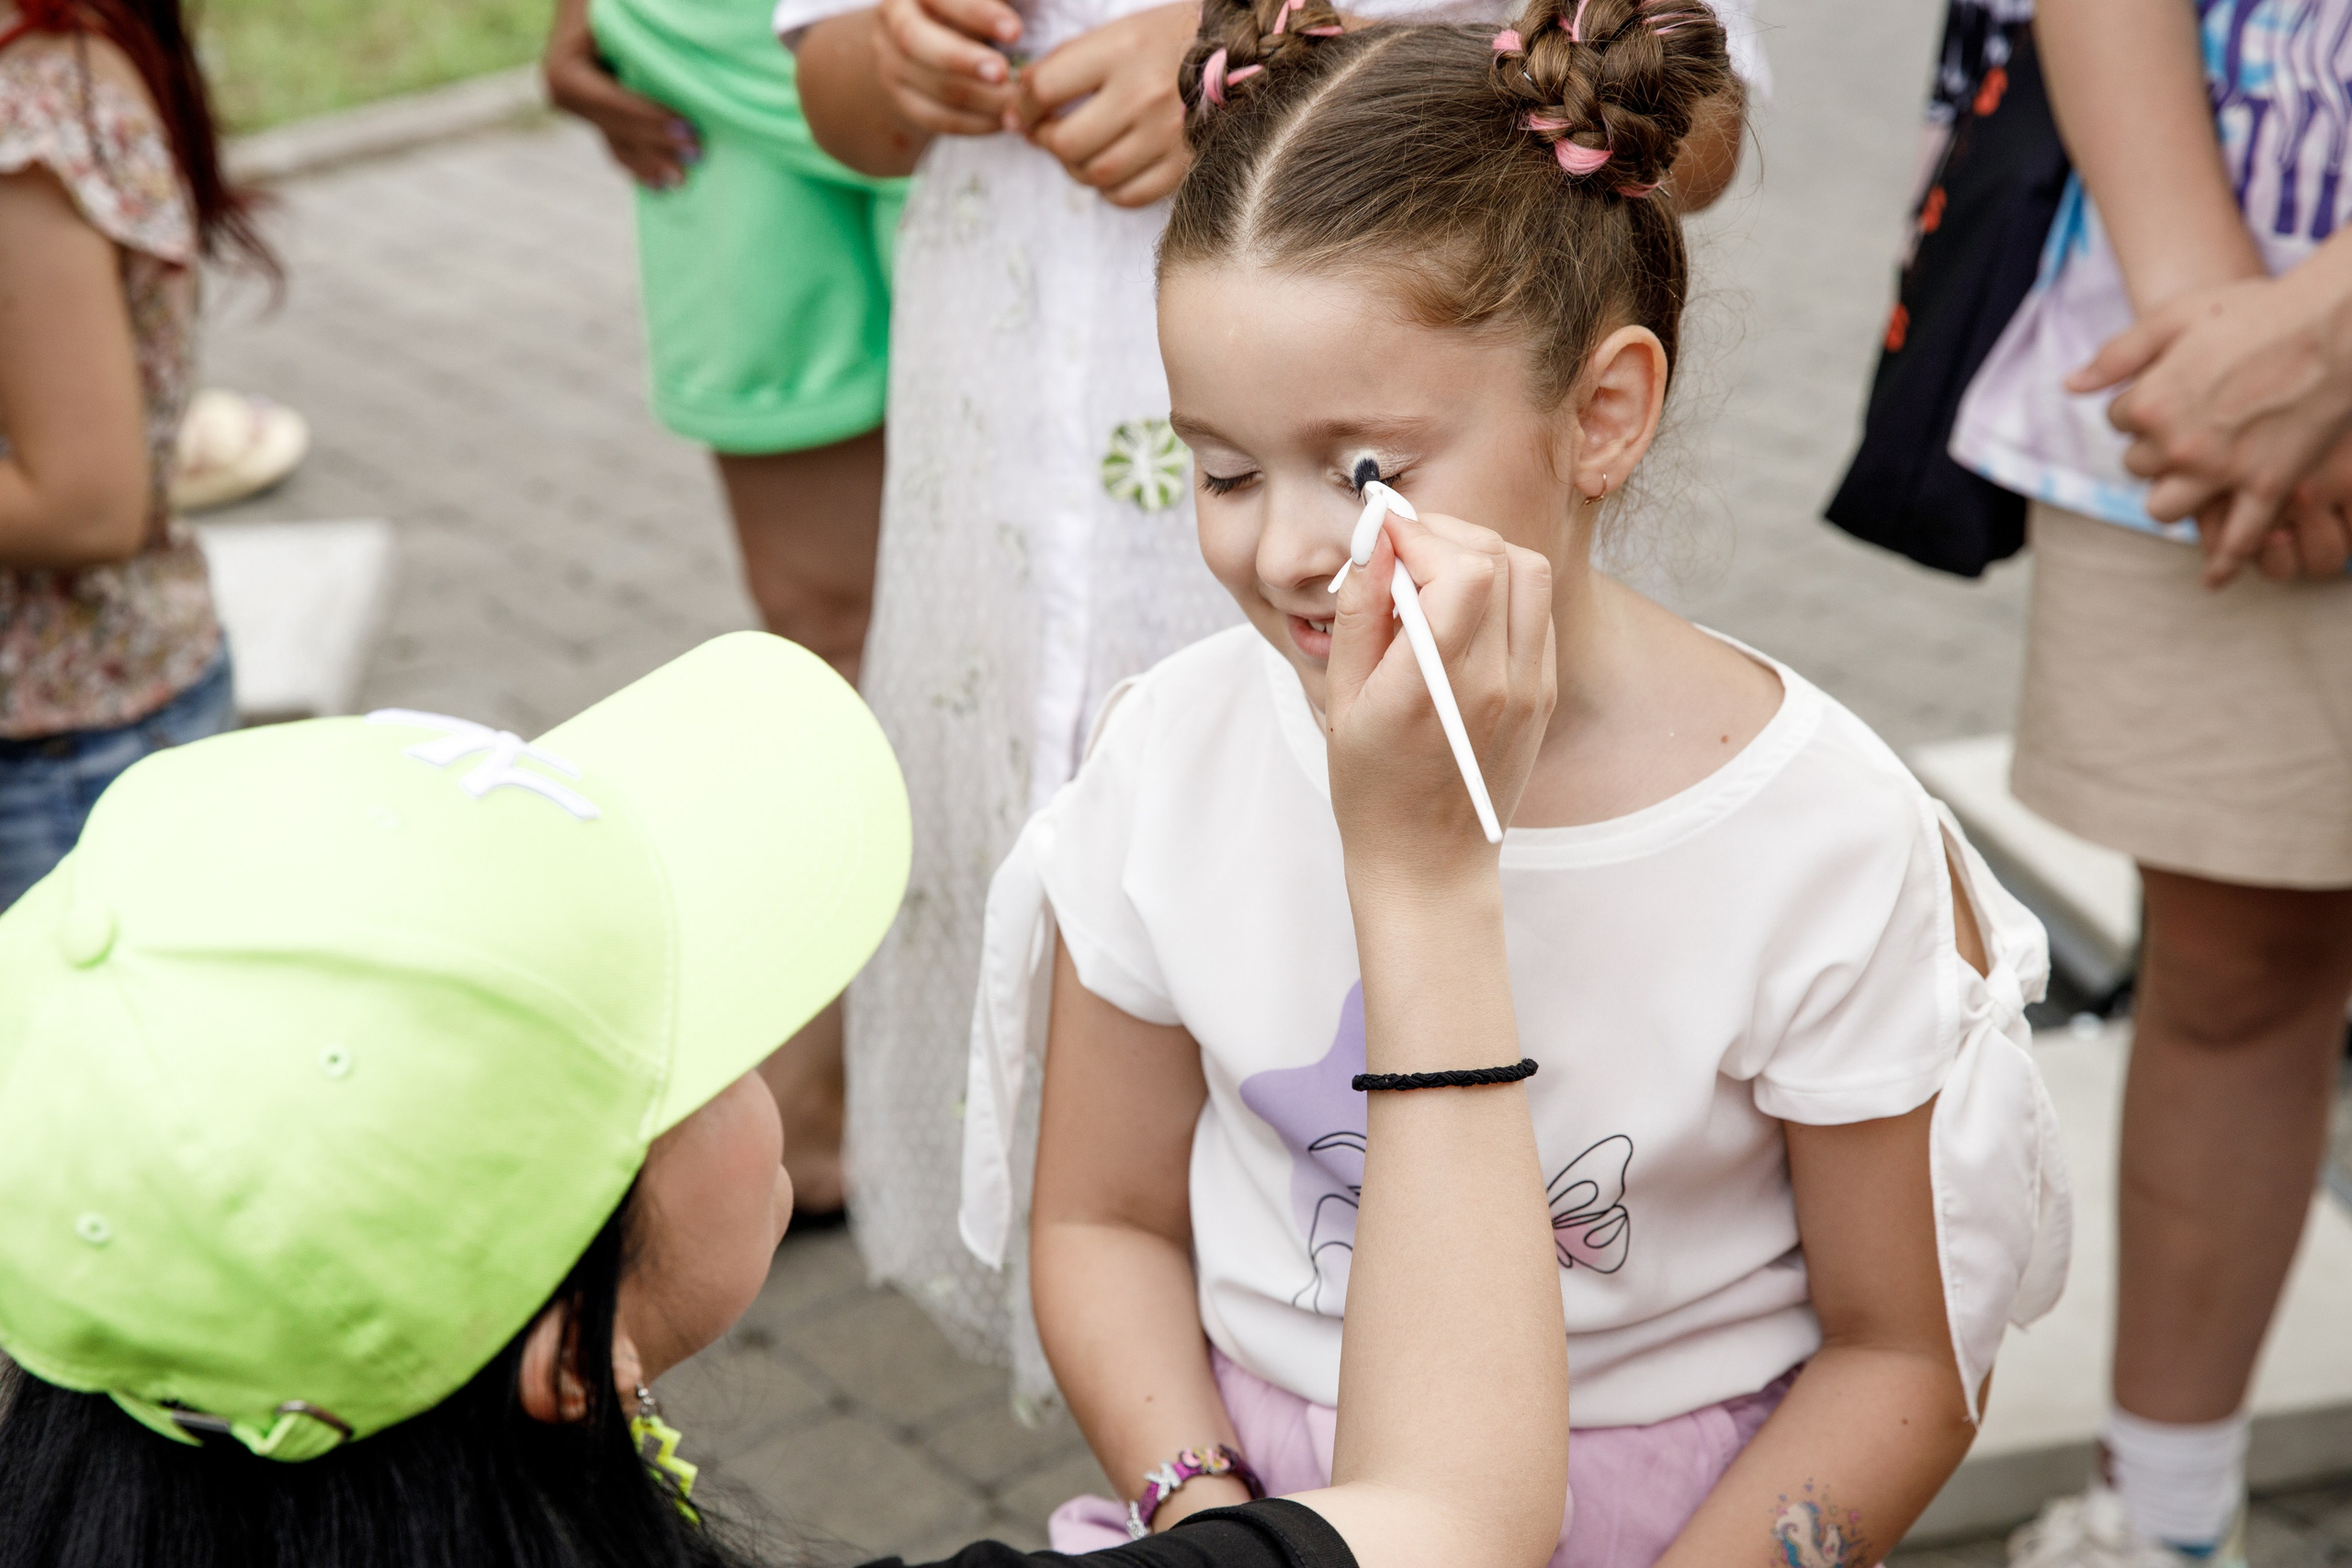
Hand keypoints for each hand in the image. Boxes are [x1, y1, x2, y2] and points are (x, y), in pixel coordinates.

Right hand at [543, 0, 700, 187]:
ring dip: (650, 163)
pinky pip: (617, 143)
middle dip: (657, 145)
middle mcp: (562, 93)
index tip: (689, 129)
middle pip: (616, 128)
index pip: (611, 102)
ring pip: (617, 142)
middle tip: (698, 155)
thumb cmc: (617, 2)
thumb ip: (640, 32)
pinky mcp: (590, 116)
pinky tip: (660, 183)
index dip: (650, 119)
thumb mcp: (624, 9)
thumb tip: (685, 37)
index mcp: (564, 69)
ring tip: (683, 180)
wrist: (589, 0)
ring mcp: (574, 109)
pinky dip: (640, 162)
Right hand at [874, 0, 1023, 134]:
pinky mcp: (898, 100)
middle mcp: (894, 19)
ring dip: (983, 99)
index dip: (978, 14)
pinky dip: (975, 123)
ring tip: (1019, 102)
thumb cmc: (965, 11)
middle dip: (964, 60)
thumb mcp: (975, 2)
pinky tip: (1003, 121)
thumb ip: (1003, 1)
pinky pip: (936, 118)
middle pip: (917, 41)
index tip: (1015, 31)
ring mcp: (890, 63)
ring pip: (934, 86)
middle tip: (1004, 74)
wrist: (922, 44)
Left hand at [1011, 1, 1195, 206]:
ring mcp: (1168, 134)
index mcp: (1124, 49)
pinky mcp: (1185, 164)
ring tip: (1079, 150)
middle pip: (1067, 142)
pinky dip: (1109, 188)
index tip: (1024, 110)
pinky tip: (1110, 167)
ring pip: (1095, 174)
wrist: (1241, 53)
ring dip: (1075, 167)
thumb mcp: (1119, 33)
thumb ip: (1067, 64)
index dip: (1023, 105)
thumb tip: (1018, 107)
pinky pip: (1129, 195)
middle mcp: (1145, 94)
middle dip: (1047, 142)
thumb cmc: (1169, 41)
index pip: (1045, 88)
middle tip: (1048, 134)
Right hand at [1323, 511, 1554, 889]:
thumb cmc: (1370, 786)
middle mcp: (1496, 683)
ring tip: (1432, 574)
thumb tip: (1374, 539)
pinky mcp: (1544, 693)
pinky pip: (1535, 611)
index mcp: (1435, 686)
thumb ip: (1359, 612)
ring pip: (1528, 573)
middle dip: (1445, 535)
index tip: (1383, 536)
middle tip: (1401, 550)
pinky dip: (1500, 590)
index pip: (1461, 568)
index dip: (1420, 535)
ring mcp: (1530, 688)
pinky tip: (1459, 611)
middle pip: (1498, 557)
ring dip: (1479, 554)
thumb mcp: (1341, 697)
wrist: (1427, 860)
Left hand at [2069, 269, 2351, 585]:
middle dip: (2153, 453)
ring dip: (2173, 500)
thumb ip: (2118, 354)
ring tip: (2188, 487)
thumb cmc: (2255, 311)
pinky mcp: (2267, 487)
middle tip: (2183, 434)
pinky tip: (2213, 579)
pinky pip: (2238, 540)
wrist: (2333, 322)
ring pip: (2168, 509)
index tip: (2165, 393)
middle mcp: (2176, 445)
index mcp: (2148, 403)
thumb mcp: (2175, 317)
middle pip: (2138, 468)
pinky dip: (2223, 562)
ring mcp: (2221, 471)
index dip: (2139, 406)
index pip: (2118, 420)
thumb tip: (2070, 385)